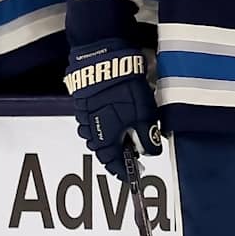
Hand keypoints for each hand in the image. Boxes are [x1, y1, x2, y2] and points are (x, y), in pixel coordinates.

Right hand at [64, 39, 159, 181]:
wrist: (104, 60)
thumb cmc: (125, 90)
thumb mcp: (145, 117)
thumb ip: (148, 139)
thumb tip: (151, 151)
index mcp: (106, 140)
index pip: (114, 164)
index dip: (125, 171)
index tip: (132, 175)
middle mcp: (91, 132)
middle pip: (103, 151)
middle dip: (117, 155)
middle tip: (131, 155)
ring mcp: (85, 117)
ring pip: (97, 136)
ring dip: (110, 139)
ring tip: (123, 135)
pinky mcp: (83, 101)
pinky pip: (92, 121)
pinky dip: (103, 124)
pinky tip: (113, 117)